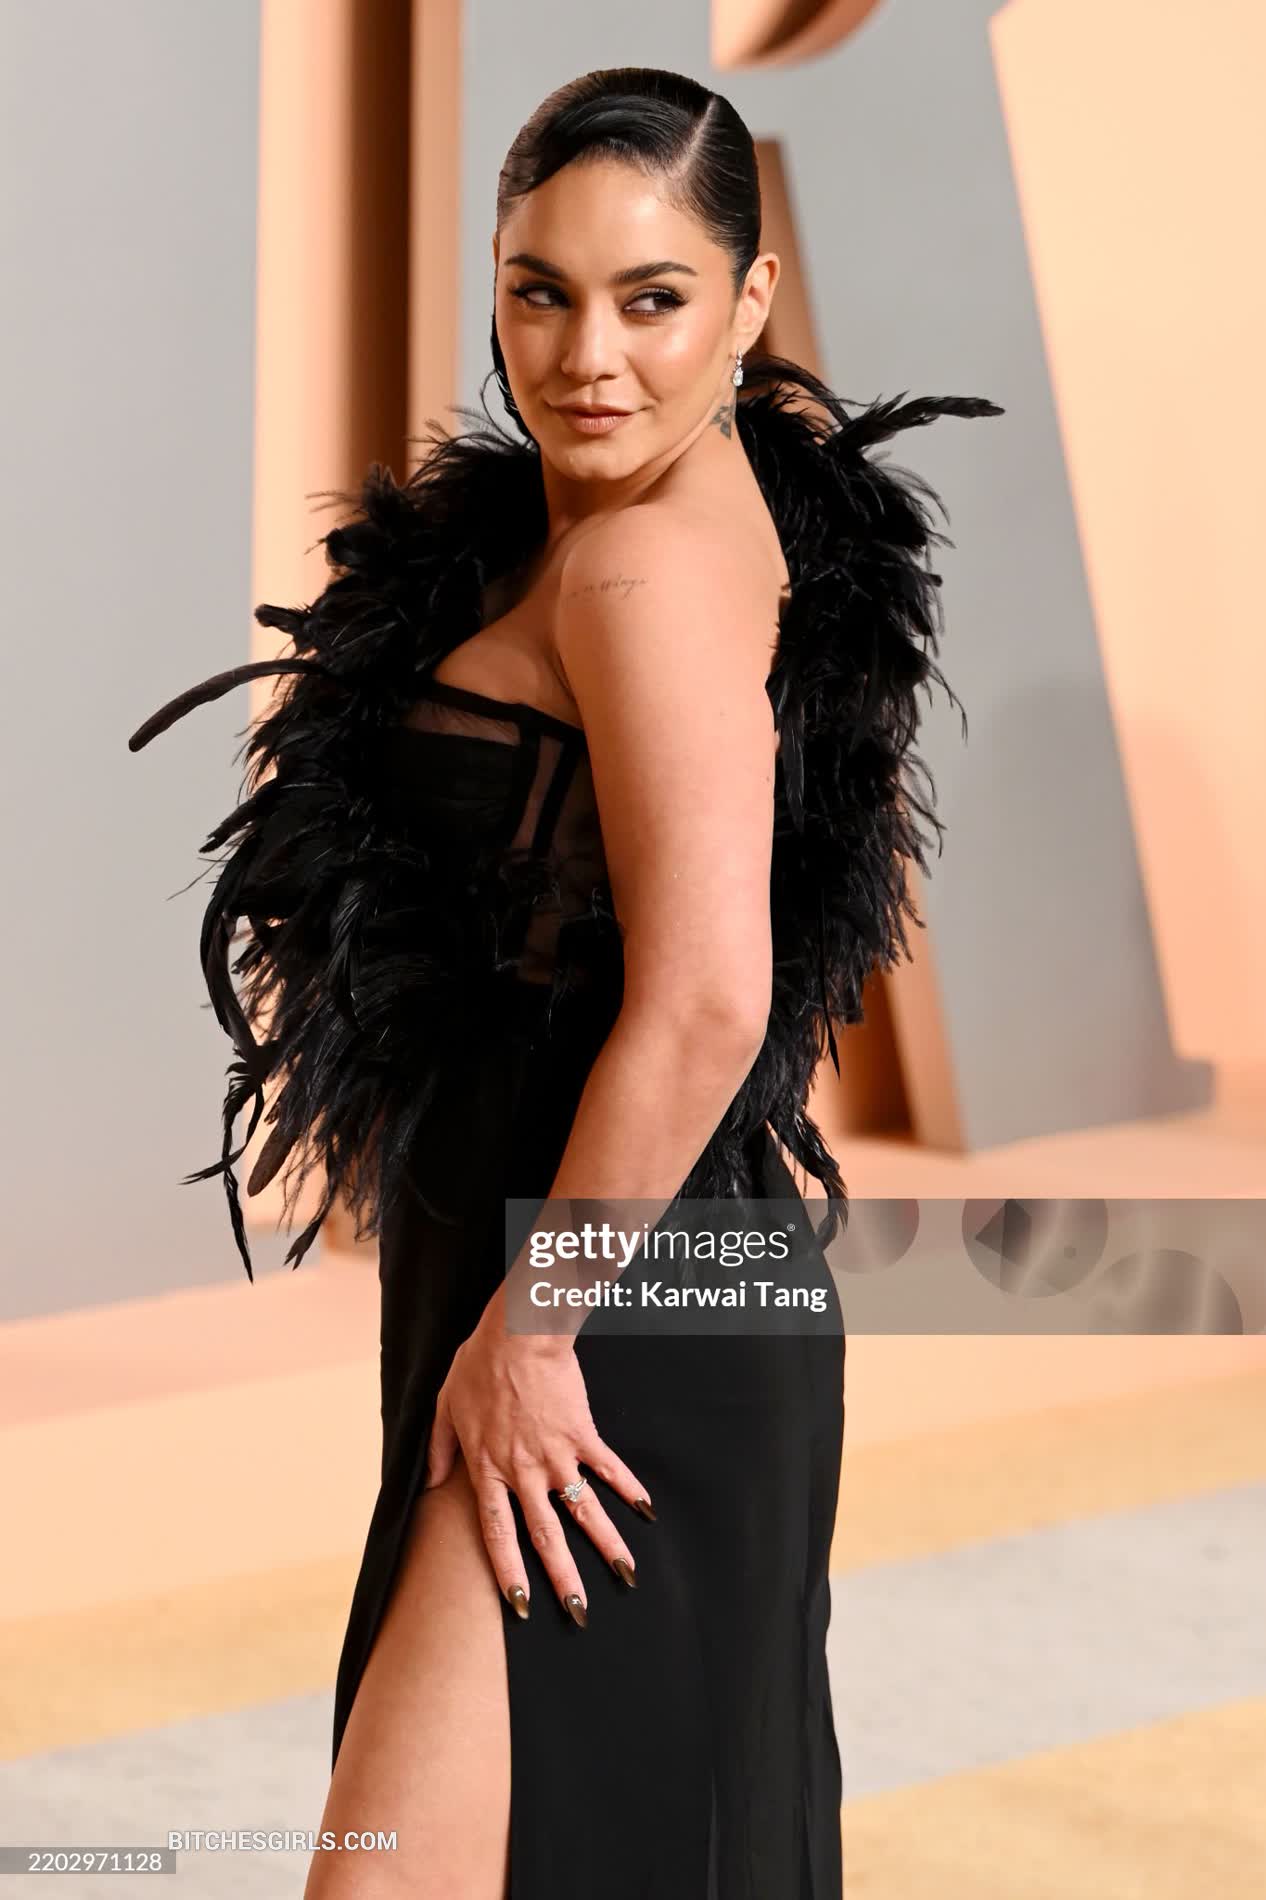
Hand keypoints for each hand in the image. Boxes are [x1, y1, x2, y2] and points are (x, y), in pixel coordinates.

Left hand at [422, 1284, 653, 1623]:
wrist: (518, 1333)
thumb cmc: (478, 1364)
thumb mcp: (445, 1407)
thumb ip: (439, 1450)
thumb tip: (430, 1483)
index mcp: (488, 1470)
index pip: (499, 1534)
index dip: (510, 1571)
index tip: (521, 1605)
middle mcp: (524, 1472)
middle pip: (545, 1536)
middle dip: (564, 1578)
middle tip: (580, 1612)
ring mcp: (556, 1454)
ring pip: (583, 1511)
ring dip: (605, 1546)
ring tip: (626, 1575)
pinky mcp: (582, 1433)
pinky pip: (609, 1467)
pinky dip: (628, 1489)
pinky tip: (646, 1511)